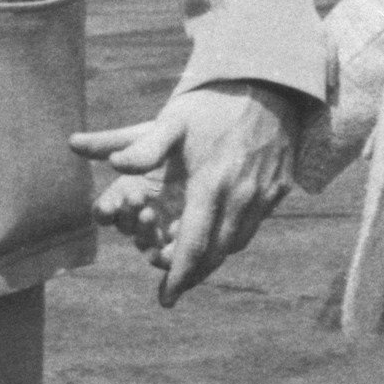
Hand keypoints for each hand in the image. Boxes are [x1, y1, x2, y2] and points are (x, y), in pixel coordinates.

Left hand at [70, 80, 303, 305]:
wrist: (269, 83)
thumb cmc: (213, 103)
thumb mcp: (172, 119)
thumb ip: (140, 145)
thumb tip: (104, 161)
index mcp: (212, 184)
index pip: (194, 245)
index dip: (178, 276)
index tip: (165, 299)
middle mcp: (241, 196)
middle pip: (216, 254)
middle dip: (192, 275)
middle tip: (173, 290)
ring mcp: (264, 196)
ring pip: (236, 244)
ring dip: (212, 260)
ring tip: (190, 269)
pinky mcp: (278, 190)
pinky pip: (253, 227)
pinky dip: (232, 240)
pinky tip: (217, 239)